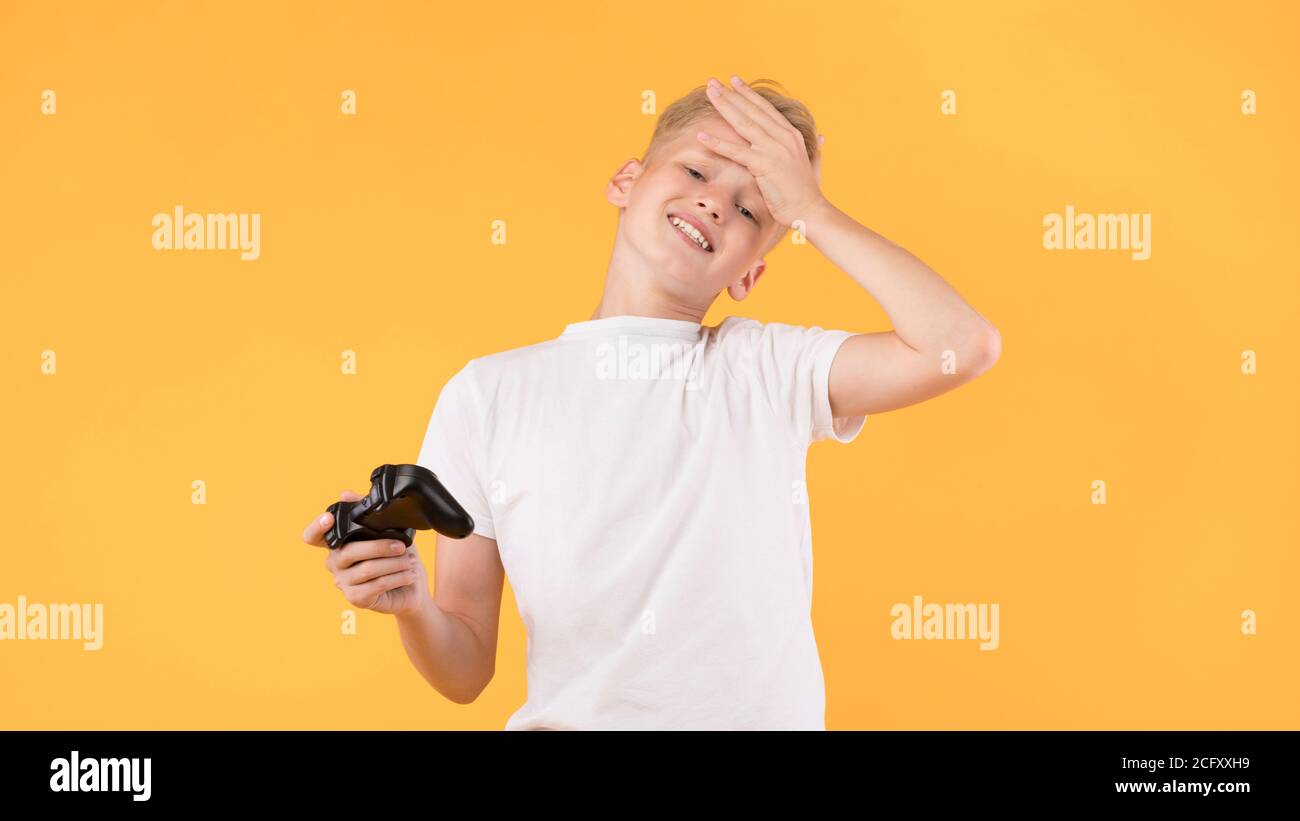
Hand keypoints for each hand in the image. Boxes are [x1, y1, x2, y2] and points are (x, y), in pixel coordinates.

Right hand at [303, 490, 429, 615]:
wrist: (412, 588)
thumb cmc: (397, 557)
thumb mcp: (388, 529)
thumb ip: (367, 512)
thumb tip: (344, 494)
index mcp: (338, 543)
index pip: (313, 536)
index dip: (316, 527)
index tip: (328, 518)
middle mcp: (335, 563)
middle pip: (351, 551)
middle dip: (381, 546)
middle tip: (403, 546)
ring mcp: (343, 582)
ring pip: (368, 569)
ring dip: (394, 563)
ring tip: (411, 560)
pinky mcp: (356, 598)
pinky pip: (376, 585)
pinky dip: (397, 578)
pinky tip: (410, 574)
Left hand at [697, 74, 826, 227]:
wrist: (810, 210)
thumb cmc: (807, 191)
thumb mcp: (812, 163)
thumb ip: (815, 147)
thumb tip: (821, 137)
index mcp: (791, 134)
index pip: (765, 108)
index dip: (748, 94)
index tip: (734, 81)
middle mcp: (783, 137)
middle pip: (751, 110)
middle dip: (731, 94)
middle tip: (713, 82)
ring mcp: (774, 149)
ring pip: (743, 123)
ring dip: (724, 106)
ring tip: (709, 93)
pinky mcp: (764, 165)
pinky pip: (736, 151)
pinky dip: (718, 143)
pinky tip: (702, 135)